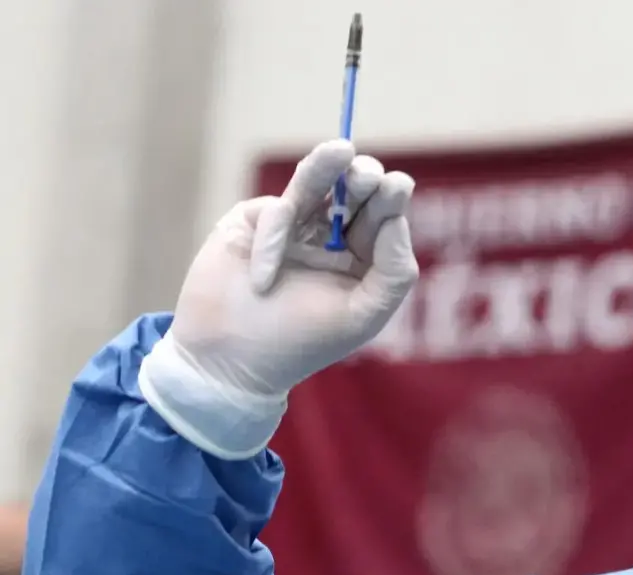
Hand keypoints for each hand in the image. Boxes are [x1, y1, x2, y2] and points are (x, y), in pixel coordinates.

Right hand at [139, 140, 417, 458]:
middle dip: (361, 179)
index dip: (390, 198)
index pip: (382, 217)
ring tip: (341, 149)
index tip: (397, 186)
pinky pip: (274, 210)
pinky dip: (275, 237)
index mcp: (362, 258)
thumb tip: (397, 220)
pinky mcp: (254, 221)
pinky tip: (265, 275)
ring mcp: (292, 226)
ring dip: (326, 166)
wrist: (226, 360)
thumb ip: (392, 272)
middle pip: (352, 193)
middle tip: (368, 175)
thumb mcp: (362, 315)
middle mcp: (330, 237)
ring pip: (314, 184)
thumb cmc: (299, 343)